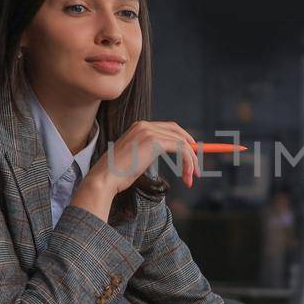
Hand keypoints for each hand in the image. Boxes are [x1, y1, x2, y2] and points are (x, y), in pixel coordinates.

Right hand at [72, 120, 199, 221]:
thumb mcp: (135, 158)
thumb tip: (167, 153)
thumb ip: (149, 151)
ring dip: (191, 161)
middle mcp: (144, 125)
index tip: (192, 153)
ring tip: (192, 178)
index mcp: (139, 127)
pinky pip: (181, 149)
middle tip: (197, 167)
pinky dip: (188, 163)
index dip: (183, 139)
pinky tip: (189, 176)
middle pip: (177, 132)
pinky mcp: (155, 142)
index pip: (168, 128)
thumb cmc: (117, 174)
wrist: (105, 178)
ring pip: (182, 142)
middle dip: (191, 149)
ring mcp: (149, 132)